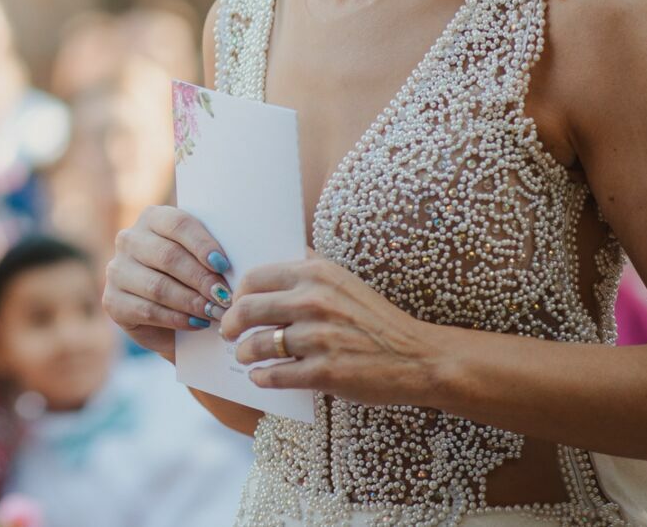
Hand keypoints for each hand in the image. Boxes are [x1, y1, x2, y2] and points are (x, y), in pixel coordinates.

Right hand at [103, 205, 236, 360]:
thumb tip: (233, 265)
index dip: (202, 244)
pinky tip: (197, 323)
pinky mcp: (112, 301)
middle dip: (201, 279)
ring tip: (215, 312)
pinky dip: (177, 319)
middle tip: (225, 297)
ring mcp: (116, 270)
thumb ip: (212, 255)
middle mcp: (129, 239)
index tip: (224, 265)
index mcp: (152, 218)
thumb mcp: (202, 260)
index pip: (178, 223)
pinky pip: (148, 310)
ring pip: (158, 286)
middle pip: (168, 256)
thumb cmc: (193, 281)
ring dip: (192, 302)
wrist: (173, 321)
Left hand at [221, 253, 439, 406]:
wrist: (418, 357)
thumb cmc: (376, 320)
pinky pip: (275, 375)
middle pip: (248, 309)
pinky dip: (262, 378)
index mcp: (317, 274)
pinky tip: (260, 377)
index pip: (255, 277)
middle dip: (230, 323)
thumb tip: (265, 269)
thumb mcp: (344, 281)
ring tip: (245, 355)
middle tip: (228, 332)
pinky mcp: (324, 373)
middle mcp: (315, 301)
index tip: (234, 304)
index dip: (238, 293)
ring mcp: (319, 338)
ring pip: (258, 344)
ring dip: (244, 352)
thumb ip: (307, 270)